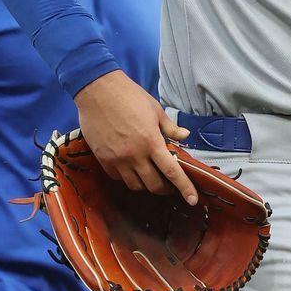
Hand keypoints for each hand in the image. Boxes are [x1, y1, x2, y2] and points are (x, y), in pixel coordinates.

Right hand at [74, 70, 197, 203]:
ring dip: (146, 184)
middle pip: (154, 185)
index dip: (185, 188)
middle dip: (164, 189)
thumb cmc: (129, 96)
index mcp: (152, 141)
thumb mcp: (155, 109)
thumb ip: (170, 127)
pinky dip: (127, 178)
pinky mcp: (103, 159)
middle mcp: (135, 154)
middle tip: (168, 184)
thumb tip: (184, 136)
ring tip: (149, 175)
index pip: (172, 172)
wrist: (97, 90)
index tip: (193, 200)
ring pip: (135, 186)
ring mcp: (117, 159)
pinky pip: (118, 178)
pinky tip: (131, 169)